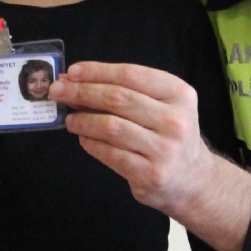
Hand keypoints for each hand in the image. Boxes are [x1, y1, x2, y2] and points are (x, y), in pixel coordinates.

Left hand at [49, 61, 250, 250]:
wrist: (192, 179)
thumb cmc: (169, 135)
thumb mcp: (163, 106)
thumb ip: (128, 91)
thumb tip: (77, 81)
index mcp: (179, 94)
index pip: (131, 74)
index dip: (97, 71)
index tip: (72, 72)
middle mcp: (175, 120)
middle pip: (118, 98)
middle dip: (82, 92)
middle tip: (58, 91)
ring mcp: (164, 149)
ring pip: (111, 126)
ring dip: (83, 120)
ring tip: (70, 119)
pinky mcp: (151, 174)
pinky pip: (110, 153)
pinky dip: (91, 144)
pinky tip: (83, 139)